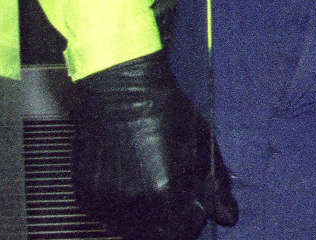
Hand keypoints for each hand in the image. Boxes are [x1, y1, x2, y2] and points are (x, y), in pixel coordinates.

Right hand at [69, 52, 237, 239]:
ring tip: (151, 186)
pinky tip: (129, 181)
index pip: (185, 230)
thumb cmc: (166, 111)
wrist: (119, 89)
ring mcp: (105, 201)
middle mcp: (132, 204)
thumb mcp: (202, 145)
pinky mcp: (86, 195)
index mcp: (165, 192)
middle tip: (174, 196)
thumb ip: (216, 186)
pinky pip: (108, 216)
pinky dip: (121, 208)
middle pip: (157, 235)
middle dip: (171, 222)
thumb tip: (229, 219)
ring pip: (130, 229)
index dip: (194, 218)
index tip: (196, 202)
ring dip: (146, 218)